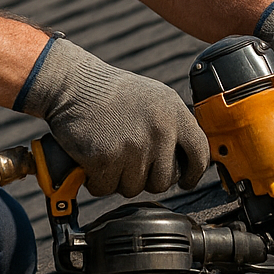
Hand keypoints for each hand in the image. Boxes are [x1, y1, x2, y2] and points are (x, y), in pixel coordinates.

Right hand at [17, 37, 210, 197]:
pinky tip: (92, 159)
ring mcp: (133, 146)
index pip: (199, 153)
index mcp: (174, 113)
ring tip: (108, 153)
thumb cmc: (111, 92)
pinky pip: (106, 189)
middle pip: (164, 181)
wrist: (74, 84)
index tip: (185, 181)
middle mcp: (159, 130)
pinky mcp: (105, 158)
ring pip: (133, 188)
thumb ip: (174, 125)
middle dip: (146, 178)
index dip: (193, 173)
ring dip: (118, 178)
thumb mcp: (155, 99)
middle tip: (129, 161)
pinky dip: (96, 180)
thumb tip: (190, 158)